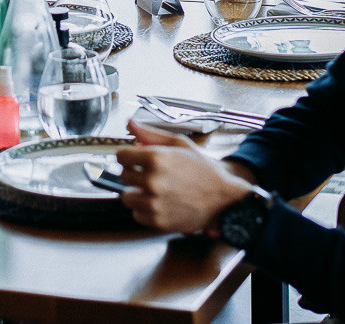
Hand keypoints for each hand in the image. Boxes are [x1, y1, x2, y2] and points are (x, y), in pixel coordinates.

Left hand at [114, 118, 253, 233]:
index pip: (121, 156)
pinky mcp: (158, 222)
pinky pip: (137, 215)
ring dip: (137, 193)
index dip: (128, 156)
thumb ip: (150, 134)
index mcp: (157, 159)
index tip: (134, 159)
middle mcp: (153, 181)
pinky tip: (160, 203)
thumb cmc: (203, 169)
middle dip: (134, 173)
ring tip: (154, 190)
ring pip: (127, 197)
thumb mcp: (179, 144)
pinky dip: (145, 210)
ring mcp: (155, 204)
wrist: (223, 197)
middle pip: (123, 176)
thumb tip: (130, 124)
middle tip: (150, 174)